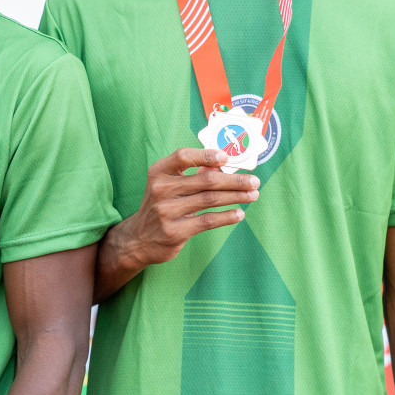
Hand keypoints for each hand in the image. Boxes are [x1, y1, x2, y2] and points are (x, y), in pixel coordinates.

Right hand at [118, 147, 258, 269]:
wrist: (139, 238)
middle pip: (205, 180)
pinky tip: (239, 214)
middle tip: (254, 181)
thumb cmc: (162, 205)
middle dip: (234, 180)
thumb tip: (223, 165)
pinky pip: (207, 221)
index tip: (227, 157)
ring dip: (236, 197)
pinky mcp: (175, 231)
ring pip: (210, 200)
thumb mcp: (169, 185)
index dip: (206, 155)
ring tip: (252, 195)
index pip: (183, 156)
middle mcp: (161, 189)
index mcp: (159, 172)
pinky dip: (227, 216)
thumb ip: (193, 174)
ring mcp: (166, 211)